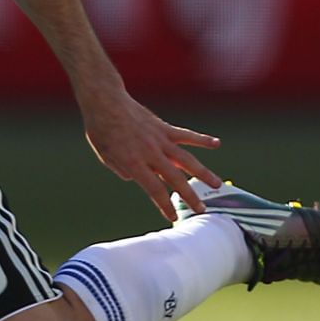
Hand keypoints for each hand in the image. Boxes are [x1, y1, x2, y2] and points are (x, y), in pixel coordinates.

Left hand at [77, 85, 223, 221]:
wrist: (105, 102)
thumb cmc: (101, 130)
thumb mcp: (106, 157)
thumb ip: (123, 170)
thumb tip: (139, 178)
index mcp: (134, 162)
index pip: (154, 189)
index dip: (165, 205)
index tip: (173, 218)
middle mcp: (150, 152)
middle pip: (175, 178)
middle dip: (189, 196)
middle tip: (202, 210)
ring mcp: (160, 139)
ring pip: (187, 159)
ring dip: (203, 173)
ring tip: (218, 185)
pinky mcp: (164, 128)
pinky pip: (186, 135)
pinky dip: (202, 139)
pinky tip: (216, 144)